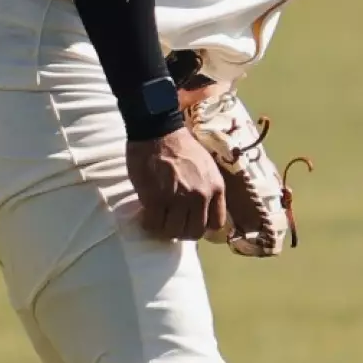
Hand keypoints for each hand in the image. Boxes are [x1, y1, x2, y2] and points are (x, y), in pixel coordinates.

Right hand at [126, 126, 227, 241]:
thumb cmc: (181, 146)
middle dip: (181, 231)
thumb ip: (206, 188)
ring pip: (173, 232)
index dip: (202, 226)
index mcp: (215, 187)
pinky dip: (148, 223)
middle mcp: (200, 196)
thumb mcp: (206, 167)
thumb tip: (200, 211)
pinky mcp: (156, 199)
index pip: (216, 223)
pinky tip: (146, 214)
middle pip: (194, 232)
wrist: (158, 130)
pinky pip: (154, 224)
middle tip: (171, 223)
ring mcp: (178, 199)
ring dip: (164, 228)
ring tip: (158, 218)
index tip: (191, 221)